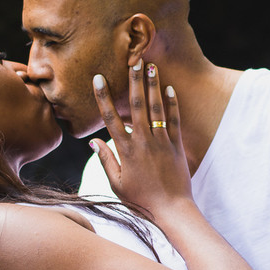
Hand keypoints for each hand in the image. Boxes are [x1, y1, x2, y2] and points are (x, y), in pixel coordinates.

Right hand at [88, 62, 189, 215]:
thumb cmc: (141, 199)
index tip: (99, 78)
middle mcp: (143, 141)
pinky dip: (172, 104)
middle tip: (133, 60)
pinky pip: (174, 120)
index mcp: (125, 150)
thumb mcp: (117, 183)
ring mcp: (161, 142)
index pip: (111, 118)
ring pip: (156, 108)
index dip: (104, 97)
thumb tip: (92, 140)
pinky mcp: (177, 146)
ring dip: (153, 85)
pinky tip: (169, 89)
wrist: (171, 209)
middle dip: (134, 81)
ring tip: (152, 66)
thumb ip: (105, 159)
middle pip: (137, 105)